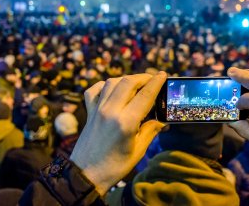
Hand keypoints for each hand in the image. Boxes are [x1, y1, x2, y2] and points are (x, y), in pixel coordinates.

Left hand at [70, 72, 166, 195]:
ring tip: (136, 84)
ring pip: (112, 82)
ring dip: (126, 79)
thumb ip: (150, 130)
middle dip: (142, 77)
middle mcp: (110, 111)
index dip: (156, 82)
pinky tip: (112, 89)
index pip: (145, 95)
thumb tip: (162, 120)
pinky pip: (94, 90)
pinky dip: (104, 86)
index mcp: (125, 122)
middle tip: (152, 79)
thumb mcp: (138, 150)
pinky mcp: (88, 112)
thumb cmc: (115, 166)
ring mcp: (97, 110)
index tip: (163, 74)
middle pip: (128, 82)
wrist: (86, 174)